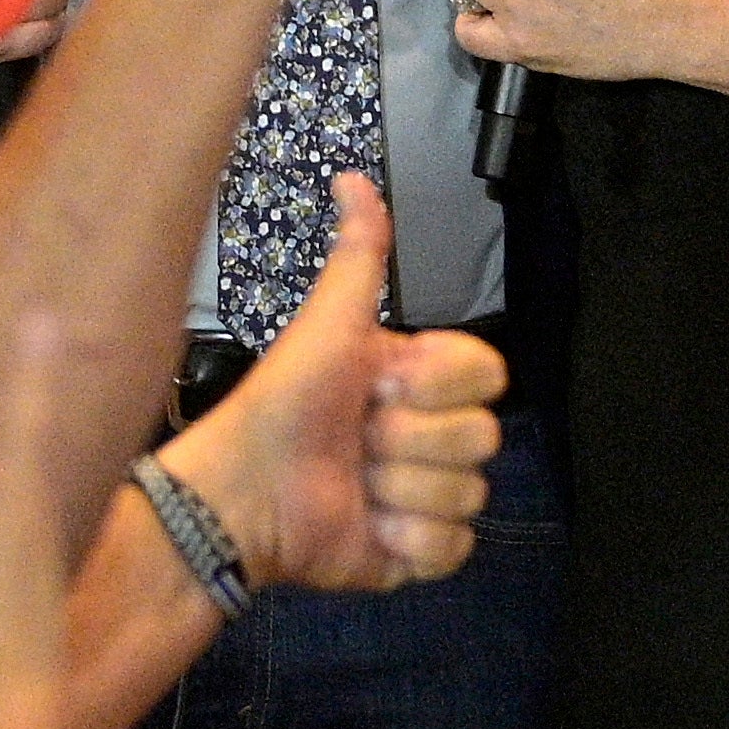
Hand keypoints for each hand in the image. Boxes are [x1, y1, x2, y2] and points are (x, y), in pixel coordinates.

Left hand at [169, 176, 501, 590]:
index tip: (381, 382)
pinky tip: (367, 527)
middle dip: (409, 440)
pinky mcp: (418, 552)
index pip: (488, 374)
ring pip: (468, 492)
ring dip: (400, 491)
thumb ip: (358, 255)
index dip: (437, 382)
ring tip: (353, 485)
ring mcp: (427, 495)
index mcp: (419, 382)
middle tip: (357, 438)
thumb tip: (351, 176)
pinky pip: (455, 546)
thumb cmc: (279, 405)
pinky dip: (408, 540)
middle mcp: (429, 435)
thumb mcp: (327, 325)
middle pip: (482, 436)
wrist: (240, 493)